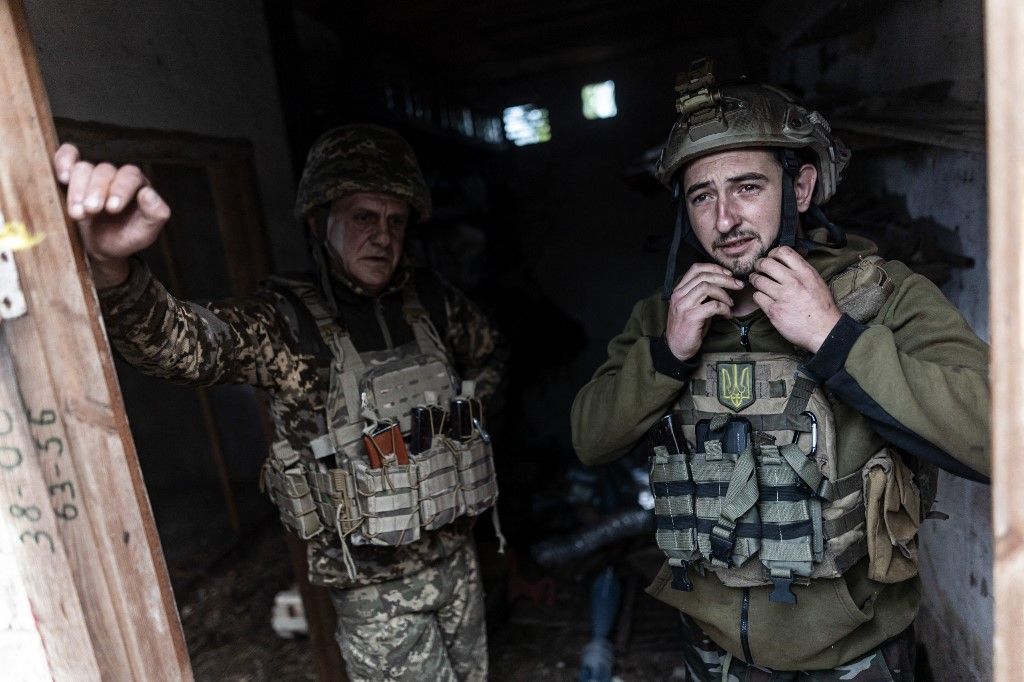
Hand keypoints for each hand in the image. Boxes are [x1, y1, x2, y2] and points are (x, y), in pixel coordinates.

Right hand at [53, 144, 170, 287]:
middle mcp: (116, 176)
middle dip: (96, 191)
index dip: (121, 189)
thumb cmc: (128, 237)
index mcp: (138, 184)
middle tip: (91, 210)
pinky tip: (63, 177)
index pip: (130, 175)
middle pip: (104, 171)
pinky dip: (62, 162)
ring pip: (83, 168)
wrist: (105, 247)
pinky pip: (67, 157)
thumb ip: (156, 214)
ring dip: (77, 189)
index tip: (112, 208)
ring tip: (78, 213)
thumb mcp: (147, 232)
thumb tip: (149, 194)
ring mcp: (94, 175)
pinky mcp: (74, 177)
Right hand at [665, 262, 743, 360]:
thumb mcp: (692, 307)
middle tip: (738, 285)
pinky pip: (713, 306)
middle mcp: (679, 295)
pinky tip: (727, 314)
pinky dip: (724, 308)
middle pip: (704, 277)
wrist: (676, 349)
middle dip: (725, 279)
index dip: (714, 268)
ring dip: (724, 294)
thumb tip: (725, 286)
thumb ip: (703, 296)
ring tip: (731, 303)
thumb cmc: (687, 329)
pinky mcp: (691, 317)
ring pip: (707, 287)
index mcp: (679, 290)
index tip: (728, 274)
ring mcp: (683, 305)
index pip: (695, 269)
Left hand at [749, 246, 840, 352]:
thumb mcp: (817, 281)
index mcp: (805, 272)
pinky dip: (758, 296)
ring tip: (758, 283)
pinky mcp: (774, 311)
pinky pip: (757, 297)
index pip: (783, 251)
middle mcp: (793, 282)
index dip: (772, 253)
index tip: (770, 258)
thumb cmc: (821, 307)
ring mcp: (783, 296)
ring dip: (755, 280)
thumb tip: (786, 261)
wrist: (824, 330)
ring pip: (758, 280)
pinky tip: (763, 298)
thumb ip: (801, 270)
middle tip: (758, 269)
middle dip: (759, 265)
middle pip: (765, 263)